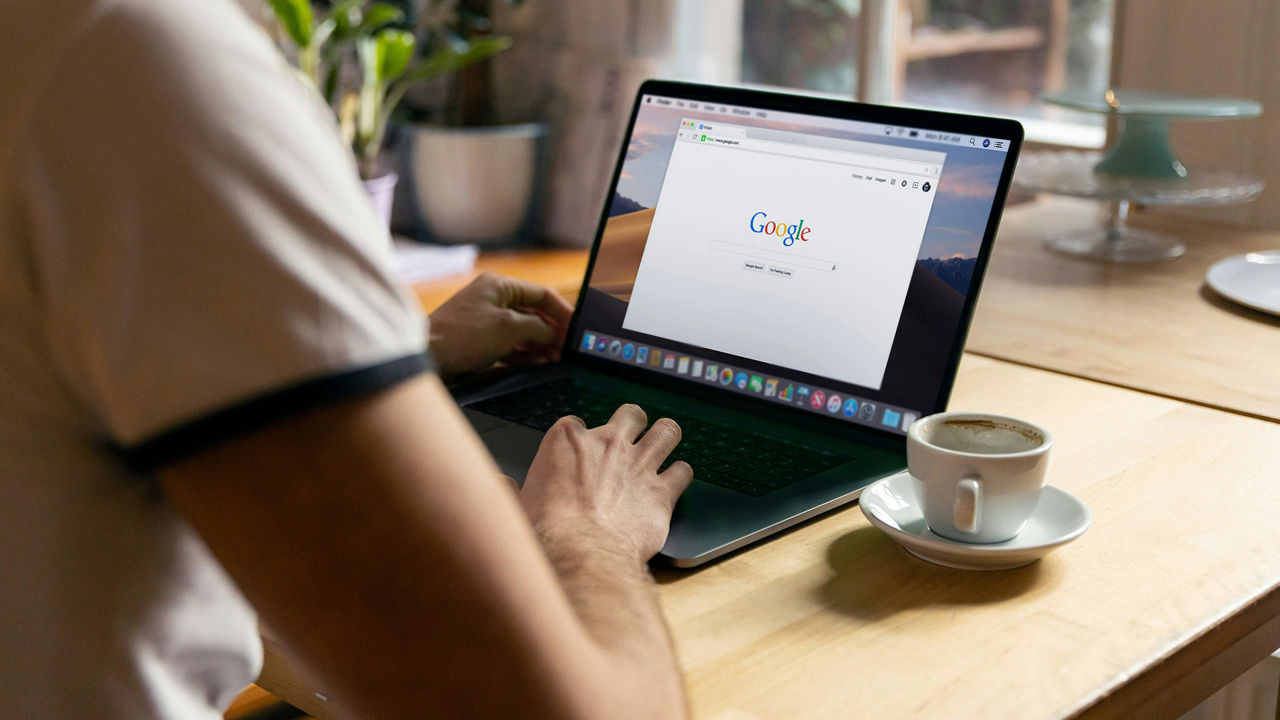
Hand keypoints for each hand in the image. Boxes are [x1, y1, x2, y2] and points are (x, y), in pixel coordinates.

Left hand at [427, 273, 573, 377]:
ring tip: (557, 359)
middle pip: (533, 313)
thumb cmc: (463, 335)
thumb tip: (554, 334)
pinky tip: (540, 363)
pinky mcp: (480, 341)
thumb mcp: (509, 328)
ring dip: (541, 345)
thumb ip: (538, 329)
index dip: (562, 311)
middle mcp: (493, 299)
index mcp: (499, 285)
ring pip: (523, 331)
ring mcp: (486, 321)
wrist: (427, 357)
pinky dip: (526, 353)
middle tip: (568, 349)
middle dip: (552, 332)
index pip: (541, 294)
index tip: (576, 329)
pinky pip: (510, 345)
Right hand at [519, 405, 693, 561]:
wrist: (580, 554)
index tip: (579, 455)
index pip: (577, 423)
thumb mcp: (516, 505)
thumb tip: (498, 484)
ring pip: (667, 431)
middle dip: (633, 424)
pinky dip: (680, 476)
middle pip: (630, 415)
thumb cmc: (546, 532)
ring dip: (666, 437)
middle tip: (630, 439)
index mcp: (567, 440)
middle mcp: (608, 444)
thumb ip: (509, 489)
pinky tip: (674, 483)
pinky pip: (683, 471)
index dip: (580, 439)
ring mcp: (639, 464)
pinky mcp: (662, 491)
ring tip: (664, 444)